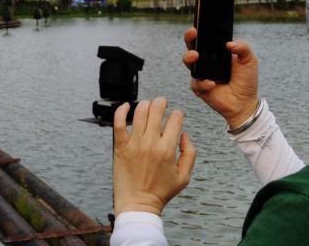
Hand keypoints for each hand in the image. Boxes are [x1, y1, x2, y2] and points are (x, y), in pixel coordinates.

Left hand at [113, 98, 196, 216]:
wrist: (138, 205)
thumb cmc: (160, 192)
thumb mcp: (184, 177)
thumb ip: (190, 153)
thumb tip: (184, 134)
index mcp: (167, 149)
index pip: (175, 119)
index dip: (178, 113)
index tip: (177, 115)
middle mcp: (151, 143)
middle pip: (157, 110)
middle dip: (162, 102)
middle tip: (162, 102)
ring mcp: (134, 144)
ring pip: (140, 112)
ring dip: (145, 104)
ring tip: (147, 105)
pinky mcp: (120, 147)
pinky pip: (119, 122)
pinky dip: (121, 110)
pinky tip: (126, 106)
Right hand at [182, 27, 259, 127]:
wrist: (245, 102)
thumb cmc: (246, 79)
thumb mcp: (249, 60)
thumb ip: (243, 47)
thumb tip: (229, 44)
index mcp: (216, 52)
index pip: (205, 38)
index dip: (199, 30)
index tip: (198, 25)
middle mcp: (205, 61)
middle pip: (192, 46)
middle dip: (189, 38)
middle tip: (193, 33)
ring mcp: (201, 74)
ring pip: (189, 63)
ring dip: (189, 57)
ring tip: (195, 56)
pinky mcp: (200, 88)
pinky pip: (196, 83)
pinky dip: (203, 83)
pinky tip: (212, 83)